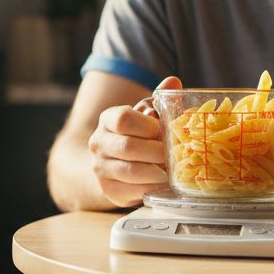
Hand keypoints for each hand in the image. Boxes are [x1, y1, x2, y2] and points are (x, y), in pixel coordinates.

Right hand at [88, 76, 181, 206]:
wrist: (112, 163)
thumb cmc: (136, 135)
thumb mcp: (145, 115)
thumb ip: (159, 100)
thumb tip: (174, 82)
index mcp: (108, 119)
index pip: (123, 119)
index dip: (148, 126)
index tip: (163, 132)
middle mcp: (98, 143)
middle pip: (129, 147)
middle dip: (157, 152)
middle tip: (175, 156)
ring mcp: (100, 168)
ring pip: (132, 171)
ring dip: (157, 172)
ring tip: (173, 171)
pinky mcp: (108, 190)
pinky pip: (133, 191)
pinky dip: (153, 188)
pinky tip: (163, 183)